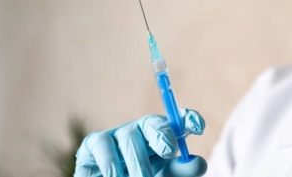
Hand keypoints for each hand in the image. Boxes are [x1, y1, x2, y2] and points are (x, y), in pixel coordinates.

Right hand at [74, 108, 205, 176]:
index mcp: (160, 135)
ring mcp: (116, 133)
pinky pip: (102, 147)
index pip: (176, 120)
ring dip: (136, 163)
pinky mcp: (93, 142)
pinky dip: (112, 167)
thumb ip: (182, 171)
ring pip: (128, 137)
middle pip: (150, 122)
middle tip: (168, 152)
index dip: (187, 119)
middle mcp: (138, 129)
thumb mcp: (165, 176)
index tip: (198, 127)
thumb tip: (199, 162)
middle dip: (161, 135)